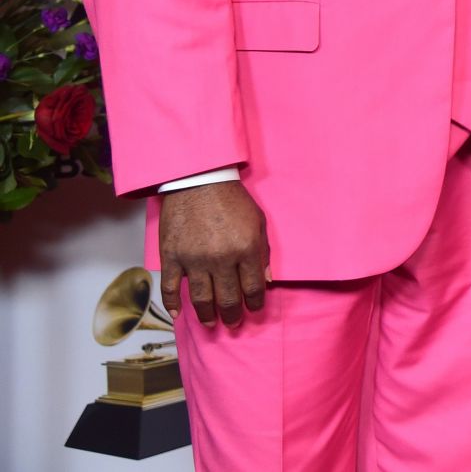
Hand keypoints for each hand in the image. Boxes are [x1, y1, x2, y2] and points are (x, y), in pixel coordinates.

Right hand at [159, 180, 270, 327]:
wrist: (198, 181)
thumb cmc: (232, 200)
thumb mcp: (258, 222)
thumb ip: (263, 252)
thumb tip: (267, 281)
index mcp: (245, 249)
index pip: (253, 288)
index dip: (255, 303)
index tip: (254, 310)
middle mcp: (220, 258)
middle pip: (228, 298)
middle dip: (232, 315)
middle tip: (233, 323)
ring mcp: (193, 259)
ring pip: (201, 299)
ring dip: (207, 315)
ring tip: (212, 324)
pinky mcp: (171, 256)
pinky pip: (170, 288)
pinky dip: (173, 304)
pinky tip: (178, 315)